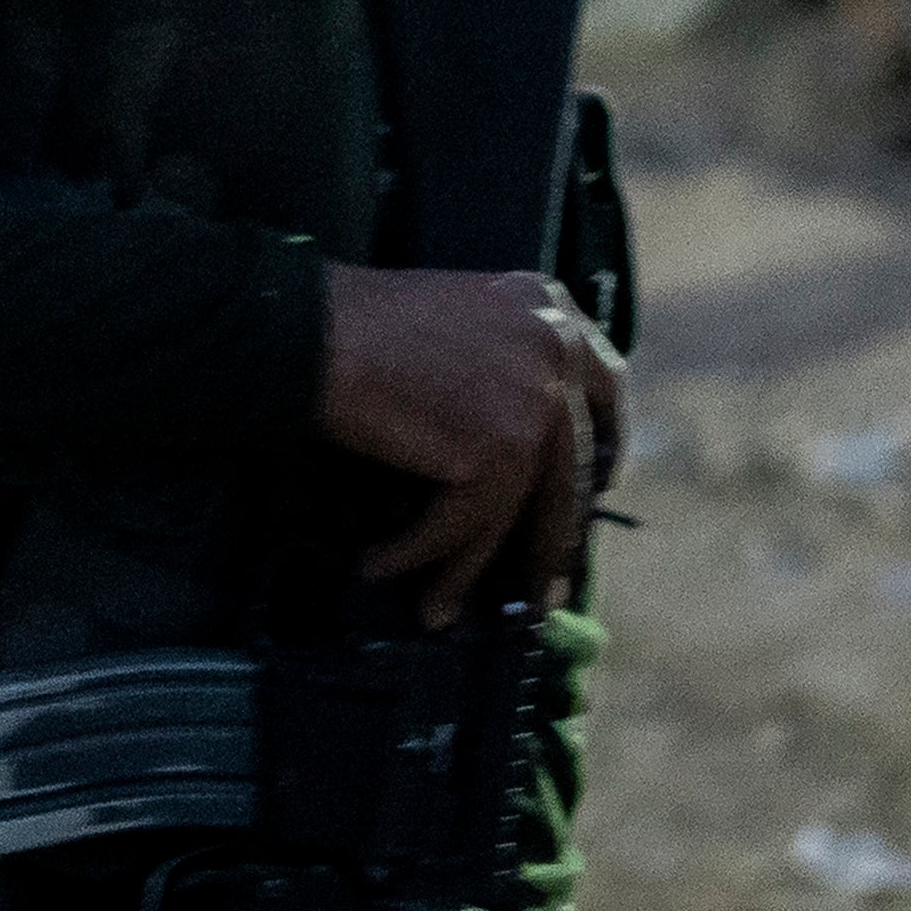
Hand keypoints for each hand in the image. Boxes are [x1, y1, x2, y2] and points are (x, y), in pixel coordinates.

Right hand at [314, 264, 622, 629]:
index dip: (608, 442)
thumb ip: (496, 356)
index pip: (604, 384)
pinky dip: (421, 556)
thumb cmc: (349, 320)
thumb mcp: (450, 315)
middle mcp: (554, 350)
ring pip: (519, 510)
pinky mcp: (497, 452)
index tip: (603, 484)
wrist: (302, 328)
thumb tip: (511, 432)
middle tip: (541, 582)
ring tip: (447, 604)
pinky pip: (463, 526)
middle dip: (553, 533)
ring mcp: (533, 402)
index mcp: (544, 307)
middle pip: (571, 464)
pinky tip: (382, 568)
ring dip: (480, 567)